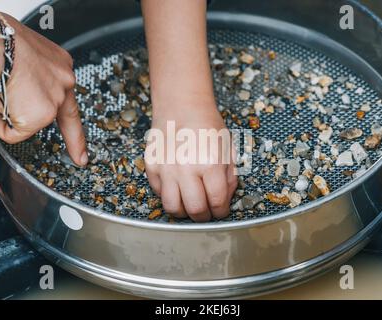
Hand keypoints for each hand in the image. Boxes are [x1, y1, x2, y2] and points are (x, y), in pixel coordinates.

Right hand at [0, 11, 87, 165]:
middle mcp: (63, 81)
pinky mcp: (42, 115)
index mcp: (58, 64)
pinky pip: (14, 133)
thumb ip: (28, 76)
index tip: (81, 130)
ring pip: (28, 121)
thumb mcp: (20, 54)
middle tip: (80, 158)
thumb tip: (14, 92)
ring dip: (5, 113)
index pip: (67, 93)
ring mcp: (55, 99)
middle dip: (75, 141)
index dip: (70, 113)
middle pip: (69, 116)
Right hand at [145, 103, 237, 221]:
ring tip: (190, 204)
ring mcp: (166, 168)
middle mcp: (186, 168)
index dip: (222, 211)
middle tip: (207, 211)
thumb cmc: (207, 125)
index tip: (221, 210)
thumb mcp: (228, 149)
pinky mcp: (152, 167)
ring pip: (173, 208)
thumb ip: (229, 177)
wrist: (181, 105)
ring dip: (184, 211)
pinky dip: (170, 196)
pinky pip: (159, 193)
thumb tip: (223, 200)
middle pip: (195, 211)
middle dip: (204, 216)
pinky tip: (178, 187)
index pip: (217, 202)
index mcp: (210, 163)